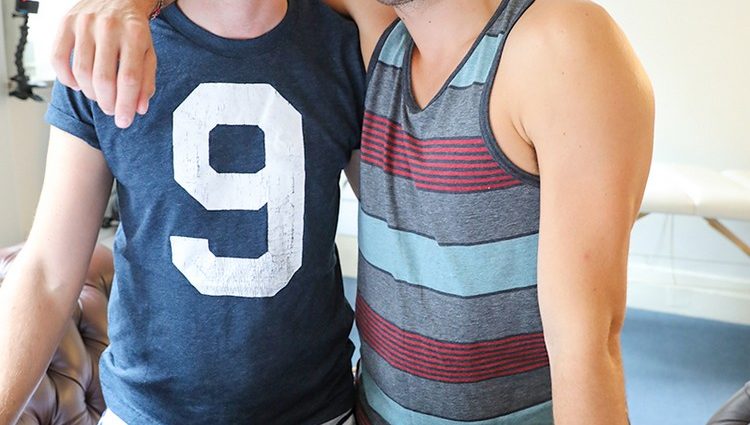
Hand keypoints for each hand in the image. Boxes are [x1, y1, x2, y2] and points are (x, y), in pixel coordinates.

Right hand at [51, 0, 157, 127]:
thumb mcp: (148, 53)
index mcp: (135, 34)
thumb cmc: (134, 30)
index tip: (124, 122)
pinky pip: (57, 58)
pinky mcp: (66, 23)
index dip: (125, 105)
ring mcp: (84, 23)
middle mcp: (109, 27)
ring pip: (81, 72)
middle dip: (107, 103)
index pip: (128, 78)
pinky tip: (77, 84)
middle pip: (104, 78)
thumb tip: (139, 109)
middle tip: (111, 110)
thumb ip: (147, 81)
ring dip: (90, 93)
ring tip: (99, 97)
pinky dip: (66, 78)